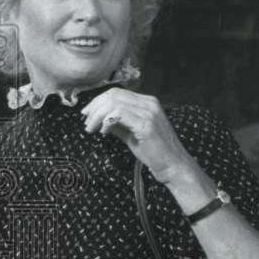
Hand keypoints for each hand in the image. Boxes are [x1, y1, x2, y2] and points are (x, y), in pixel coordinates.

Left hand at [80, 88, 200, 186]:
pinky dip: (106, 121)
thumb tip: (99, 118)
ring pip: (113, 103)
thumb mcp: (131, 133)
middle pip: (113, 95)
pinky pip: (119, 114)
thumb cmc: (153, 152)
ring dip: (97, 116)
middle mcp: (149, 103)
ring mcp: (149, 112)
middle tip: (86, 122)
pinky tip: (103, 132)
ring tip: (92, 129)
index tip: (87, 114)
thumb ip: (117, 123)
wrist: (173, 166)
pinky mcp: (146, 124)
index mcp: (147, 102)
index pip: (117, 93)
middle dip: (95, 107)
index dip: (98, 101)